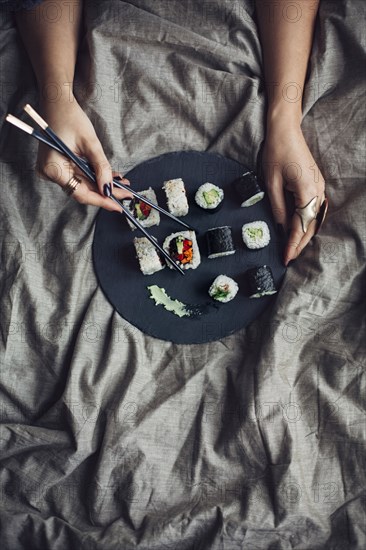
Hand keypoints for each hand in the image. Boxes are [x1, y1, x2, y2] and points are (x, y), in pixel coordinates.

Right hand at [36, 95, 131, 210]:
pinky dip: (95, 176)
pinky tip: (112, 177)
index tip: (118, 206)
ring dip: (103, 184)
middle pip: (83, 190)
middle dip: (106, 192)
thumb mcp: (90, 143)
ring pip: (83, 183)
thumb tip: (109, 188)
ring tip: (124, 185)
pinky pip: (79, 175)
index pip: (80, 193)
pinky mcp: (59, 165)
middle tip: (126, 195)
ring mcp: (54, 170)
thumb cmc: (71, 117)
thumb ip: (101, 167)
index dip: (101, 200)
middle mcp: (51, 173)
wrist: (57, 101)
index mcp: (54, 169)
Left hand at [260, 114, 324, 265]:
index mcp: (306, 191)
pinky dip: (307, 223)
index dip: (292, 244)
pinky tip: (298, 231)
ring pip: (314, 219)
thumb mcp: (270, 182)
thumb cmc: (276, 152)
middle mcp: (318, 191)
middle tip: (288, 259)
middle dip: (299, 244)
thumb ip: (276, 207)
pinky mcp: (316, 185)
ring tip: (292, 249)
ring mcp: (319, 188)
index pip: (300, 225)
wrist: (285, 130)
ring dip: (304, 235)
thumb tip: (279, 228)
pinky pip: (314, 210)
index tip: (285, 258)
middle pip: (311, 225)